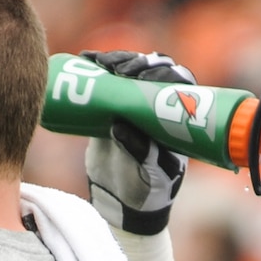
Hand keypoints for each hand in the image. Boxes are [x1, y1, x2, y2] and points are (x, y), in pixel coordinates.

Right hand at [82, 50, 193, 235]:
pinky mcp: (110, 110)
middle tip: (115, 68)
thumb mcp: (151, 172)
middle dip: (132, 62)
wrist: (125, 201)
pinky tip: (84, 59)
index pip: (174, 81)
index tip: (141, 73)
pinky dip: (95, 68)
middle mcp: (156, 104)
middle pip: (148, 71)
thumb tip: (120, 126)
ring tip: (95, 61)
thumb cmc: (151, 188)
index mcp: (176, 114)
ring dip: (113, 61)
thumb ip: (141, 152)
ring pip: (127, 73)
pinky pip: (105, 84)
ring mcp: (132, 105)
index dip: (160, 70)